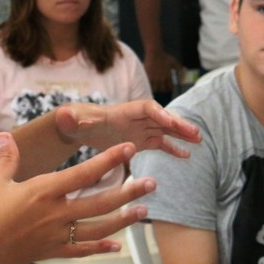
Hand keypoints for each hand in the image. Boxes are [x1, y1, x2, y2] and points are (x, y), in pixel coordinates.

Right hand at [0, 134, 157, 263]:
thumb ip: (7, 158)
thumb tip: (6, 136)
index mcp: (44, 191)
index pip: (85, 172)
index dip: (109, 159)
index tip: (129, 149)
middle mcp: (56, 214)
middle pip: (101, 202)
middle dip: (129, 192)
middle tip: (151, 183)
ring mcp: (55, 236)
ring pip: (98, 227)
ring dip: (123, 220)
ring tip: (143, 211)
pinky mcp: (50, 252)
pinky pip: (81, 251)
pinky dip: (100, 248)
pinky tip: (117, 246)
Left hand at [53, 99, 200, 156]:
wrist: (76, 127)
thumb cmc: (74, 121)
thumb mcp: (71, 120)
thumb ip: (71, 118)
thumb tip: (64, 114)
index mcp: (123, 111)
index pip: (146, 108)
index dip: (159, 113)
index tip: (170, 122)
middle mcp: (135, 117)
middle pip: (162, 117)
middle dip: (178, 124)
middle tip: (196, 133)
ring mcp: (140, 129)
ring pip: (165, 129)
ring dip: (181, 134)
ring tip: (199, 141)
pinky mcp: (140, 140)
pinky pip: (160, 142)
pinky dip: (173, 148)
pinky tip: (186, 156)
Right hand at [143, 50, 183, 93]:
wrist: (155, 53)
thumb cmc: (165, 57)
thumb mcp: (174, 62)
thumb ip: (179, 68)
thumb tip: (185, 71)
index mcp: (168, 76)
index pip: (170, 87)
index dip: (169, 88)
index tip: (168, 87)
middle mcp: (162, 79)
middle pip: (162, 90)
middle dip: (162, 89)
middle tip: (161, 88)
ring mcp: (154, 78)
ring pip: (155, 89)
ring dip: (156, 89)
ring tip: (155, 87)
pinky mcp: (148, 76)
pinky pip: (149, 85)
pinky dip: (150, 86)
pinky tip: (150, 84)